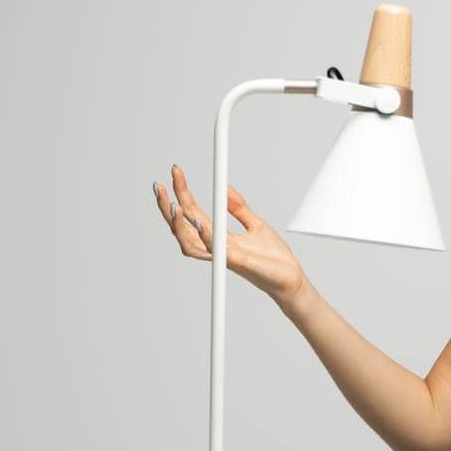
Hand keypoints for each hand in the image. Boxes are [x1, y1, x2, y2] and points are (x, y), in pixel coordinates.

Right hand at [153, 164, 307, 305]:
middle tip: (159, 185)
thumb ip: (238, 208)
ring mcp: (224, 256)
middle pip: (182, 228)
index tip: (176, 172)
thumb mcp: (256, 224)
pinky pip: (216, 250)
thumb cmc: (273, 258)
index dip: (182, 193)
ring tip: (172, 204)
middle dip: (167, 207)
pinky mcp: (237, 262)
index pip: (193, 213)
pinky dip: (206, 236)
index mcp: (219, 237)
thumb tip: (225, 187)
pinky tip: (200, 222)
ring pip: (189, 243)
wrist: (291, 279)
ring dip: (178, 225)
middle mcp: (216, 248)